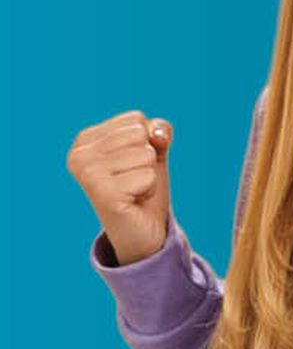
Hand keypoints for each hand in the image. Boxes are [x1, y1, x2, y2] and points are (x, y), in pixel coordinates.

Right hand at [67, 111, 174, 265]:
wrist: (143, 230)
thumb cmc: (143, 186)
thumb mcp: (153, 150)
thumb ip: (158, 130)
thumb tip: (157, 135)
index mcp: (85, 140)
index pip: (136, 118)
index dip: (146, 141)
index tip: (132, 164)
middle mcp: (79, 155)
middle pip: (140, 133)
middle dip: (148, 158)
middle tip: (134, 179)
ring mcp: (88, 174)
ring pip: (146, 154)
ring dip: (149, 175)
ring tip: (133, 190)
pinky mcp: (103, 193)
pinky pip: (148, 176)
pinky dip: (148, 189)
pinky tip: (133, 200)